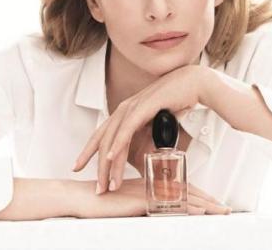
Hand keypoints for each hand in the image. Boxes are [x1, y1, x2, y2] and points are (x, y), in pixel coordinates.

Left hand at [72, 65, 204, 193]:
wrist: (193, 84)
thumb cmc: (177, 101)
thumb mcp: (157, 124)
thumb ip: (149, 139)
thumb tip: (147, 158)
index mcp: (125, 112)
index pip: (101, 134)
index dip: (89, 152)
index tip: (79, 166)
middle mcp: (124, 109)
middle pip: (102, 140)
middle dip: (97, 166)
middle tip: (96, 188)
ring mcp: (132, 106)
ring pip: (113, 139)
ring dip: (109, 164)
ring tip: (107, 183)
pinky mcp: (143, 107)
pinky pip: (126, 129)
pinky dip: (118, 144)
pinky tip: (111, 157)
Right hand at [73, 177, 231, 217]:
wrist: (81, 197)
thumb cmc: (98, 200)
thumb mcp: (122, 200)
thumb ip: (137, 200)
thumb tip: (149, 208)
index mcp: (149, 184)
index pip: (178, 189)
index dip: (197, 195)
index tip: (212, 203)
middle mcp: (152, 185)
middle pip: (186, 192)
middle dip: (208, 200)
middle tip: (225, 208)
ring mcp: (149, 191)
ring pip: (183, 197)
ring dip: (205, 204)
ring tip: (221, 210)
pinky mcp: (143, 199)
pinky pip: (170, 203)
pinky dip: (187, 207)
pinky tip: (200, 211)